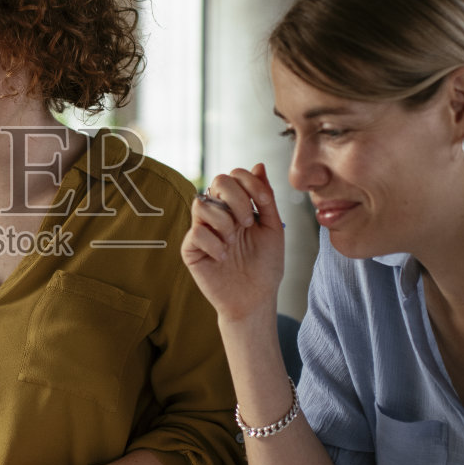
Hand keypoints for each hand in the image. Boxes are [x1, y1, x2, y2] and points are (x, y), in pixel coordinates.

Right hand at [182, 165, 284, 322]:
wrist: (256, 299)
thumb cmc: (265, 266)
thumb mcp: (273, 228)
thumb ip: (265, 198)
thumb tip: (259, 165)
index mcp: (236, 206)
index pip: (235, 176)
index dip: (250, 182)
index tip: (264, 203)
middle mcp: (217, 214)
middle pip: (217, 181)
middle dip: (237, 198)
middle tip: (249, 223)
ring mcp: (202, 230)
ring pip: (202, 204)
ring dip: (225, 221)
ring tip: (234, 242)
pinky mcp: (190, 249)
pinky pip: (196, 233)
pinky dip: (214, 243)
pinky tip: (223, 257)